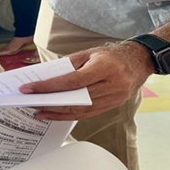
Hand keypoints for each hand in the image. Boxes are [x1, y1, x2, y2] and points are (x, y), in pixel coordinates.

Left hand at [20, 42, 154, 120]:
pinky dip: (70, 115)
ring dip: (57, 113)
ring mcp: (114, 98)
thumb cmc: (111, 55)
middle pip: (75, 99)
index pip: (71, 81)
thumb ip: (69, 65)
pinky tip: (56, 114)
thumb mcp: (90, 53)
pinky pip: (88, 114)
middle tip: (29, 102)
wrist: (139, 61)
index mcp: (105, 67)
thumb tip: (46, 77)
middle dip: (49, 102)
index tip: (30, 88)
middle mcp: (112, 85)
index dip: (48, 87)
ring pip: (80, 111)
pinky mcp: (113, 106)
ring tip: (39, 111)